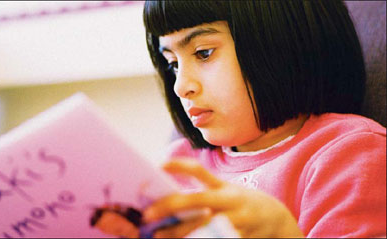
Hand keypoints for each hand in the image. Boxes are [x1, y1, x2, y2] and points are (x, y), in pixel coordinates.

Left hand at [143, 159, 303, 237]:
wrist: (276, 220)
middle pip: (196, 200)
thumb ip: (204, 190)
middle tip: (148, 213)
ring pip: (202, 226)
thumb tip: (171, 190)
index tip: (159, 165)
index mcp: (223, 187)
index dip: (179, 166)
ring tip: (158, 235)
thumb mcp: (227, 190)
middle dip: (170, 205)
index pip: (199, 171)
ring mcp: (235, 221)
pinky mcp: (239, 237)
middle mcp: (229, 201)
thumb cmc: (243, 203)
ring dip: (178, 232)